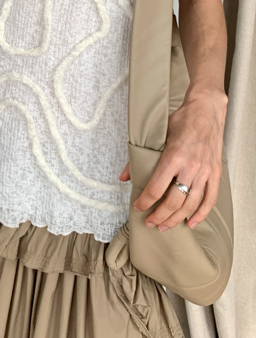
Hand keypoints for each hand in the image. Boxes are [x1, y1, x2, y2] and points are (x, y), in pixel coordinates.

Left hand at [118, 88, 226, 230]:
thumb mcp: (156, 135)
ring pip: (190, 204)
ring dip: (177, 219)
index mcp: (173, 156)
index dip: (145, 201)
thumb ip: (139, 157)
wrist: (206, 110)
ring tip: (165, 226)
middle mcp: (190, 166)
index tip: (138, 207)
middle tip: (150, 223)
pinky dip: (201, 214)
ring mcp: (205, 171)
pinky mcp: (215, 173)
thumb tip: (123, 177)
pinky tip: (192, 223)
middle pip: (173, 201)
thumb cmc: (181, 120)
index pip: (156, 188)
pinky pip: (210, 199)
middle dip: (159, 215)